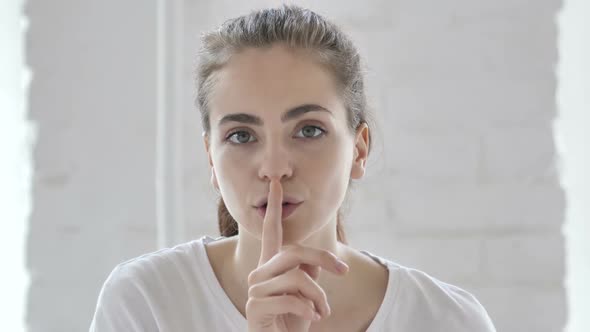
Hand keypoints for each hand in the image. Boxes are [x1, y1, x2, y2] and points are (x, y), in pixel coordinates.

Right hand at [246, 179, 349, 331]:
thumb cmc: (293, 321)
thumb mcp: (307, 293)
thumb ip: (309, 271)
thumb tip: (318, 261)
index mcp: (271, 265)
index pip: (271, 231)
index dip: (275, 207)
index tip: (276, 183)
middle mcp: (259, 272)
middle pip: (293, 251)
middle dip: (323, 258)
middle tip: (343, 271)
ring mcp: (254, 289)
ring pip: (297, 277)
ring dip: (319, 297)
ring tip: (322, 312)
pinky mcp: (254, 307)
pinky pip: (291, 299)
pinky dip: (310, 309)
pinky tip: (313, 319)